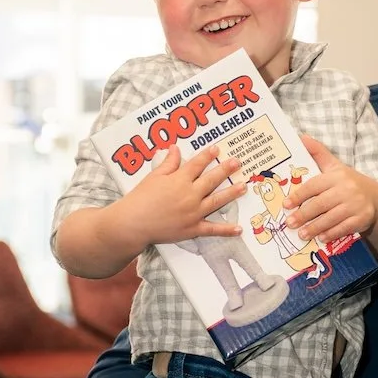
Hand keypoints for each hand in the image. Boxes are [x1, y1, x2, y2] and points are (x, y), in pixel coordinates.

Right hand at [121, 146, 244, 247]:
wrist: (133, 223)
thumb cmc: (141, 198)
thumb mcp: (154, 177)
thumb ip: (168, 163)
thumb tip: (175, 147)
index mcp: (179, 180)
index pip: (197, 164)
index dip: (207, 156)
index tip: (217, 149)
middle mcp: (190, 195)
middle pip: (211, 180)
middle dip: (225, 170)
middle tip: (238, 162)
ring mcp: (193, 213)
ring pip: (217, 201)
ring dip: (232, 193)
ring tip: (243, 186)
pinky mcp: (193, 229)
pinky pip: (212, 229)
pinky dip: (226, 230)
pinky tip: (239, 229)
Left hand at [285, 138, 377, 244]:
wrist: (375, 197)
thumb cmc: (347, 182)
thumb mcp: (334, 166)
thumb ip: (318, 153)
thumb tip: (300, 137)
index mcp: (337, 175)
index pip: (314, 185)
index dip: (299, 196)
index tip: (286, 205)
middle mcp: (347, 189)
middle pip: (321, 204)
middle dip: (304, 215)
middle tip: (289, 223)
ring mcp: (356, 205)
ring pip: (331, 218)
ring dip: (315, 228)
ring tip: (301, 235)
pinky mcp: (362, 219)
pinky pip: (344, 228)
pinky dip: (331, 234)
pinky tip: (320, 238)